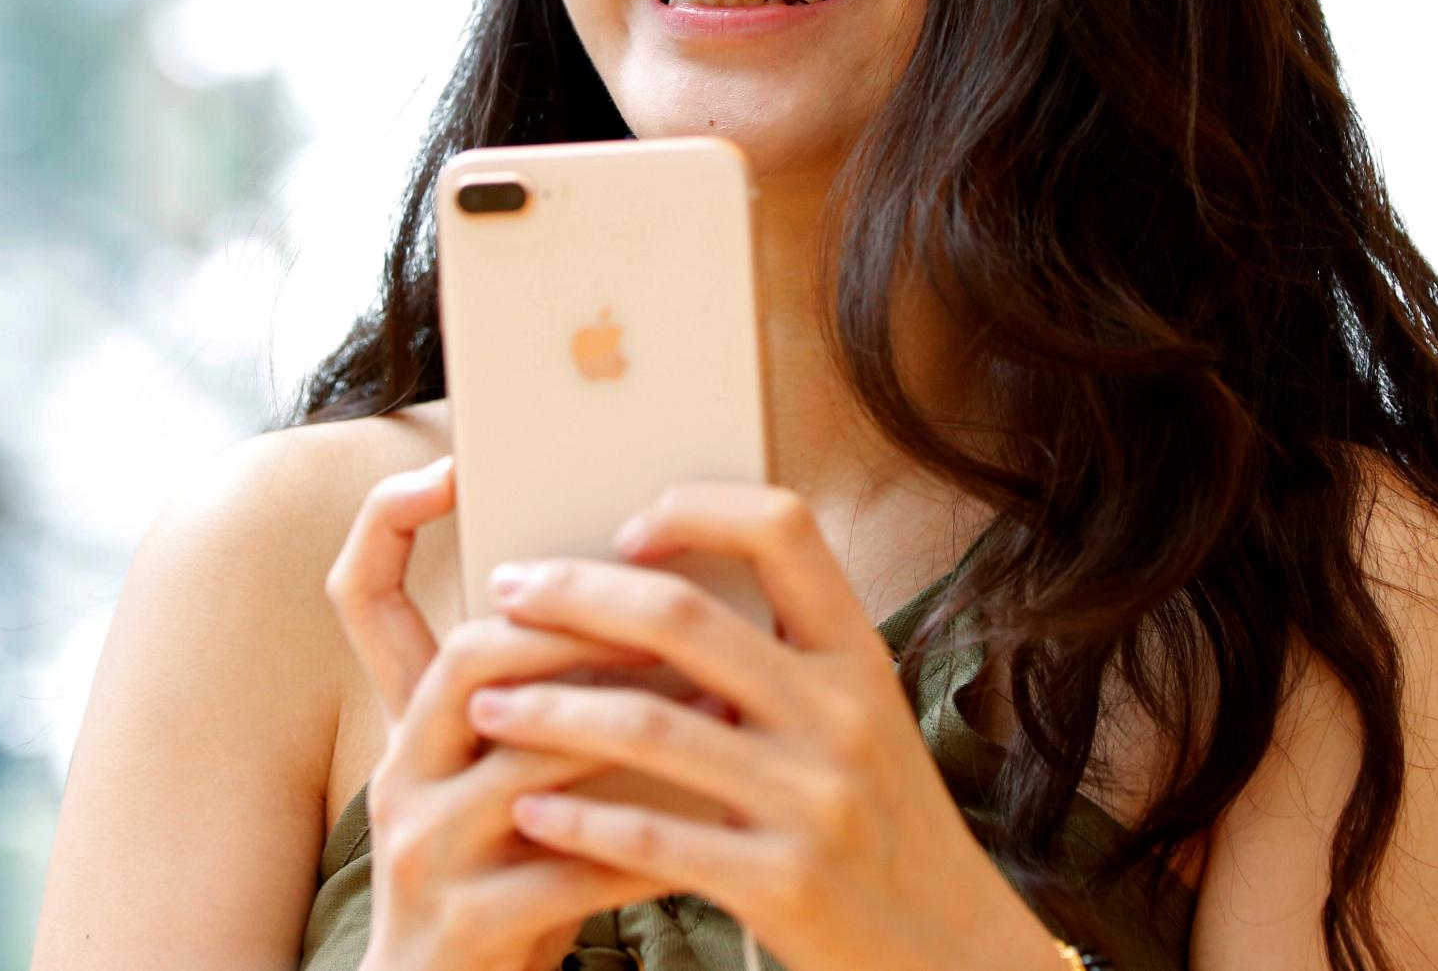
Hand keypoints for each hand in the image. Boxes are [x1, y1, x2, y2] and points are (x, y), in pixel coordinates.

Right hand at [324, 455, 683, 970]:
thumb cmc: (513, 877)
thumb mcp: (514, 779)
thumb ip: (556, 700)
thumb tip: (660, 603)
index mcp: (411, 723)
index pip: (362, 596)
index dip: (387, 521)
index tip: (450, 466)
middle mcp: (399, 771)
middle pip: (468, 658)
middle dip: (574, 626)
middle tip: (668, 609)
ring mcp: (422, 850)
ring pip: (527, 761)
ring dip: (631, 730)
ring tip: (718, 709)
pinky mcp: (462, 924)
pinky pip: (562, 868)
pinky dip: (640, 843)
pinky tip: (706, 830)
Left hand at [467, 482, 1065, 970]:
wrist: (953, 956)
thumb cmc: (884, 830)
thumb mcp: (864, 724)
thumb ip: (788, 664)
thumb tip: (658, 597)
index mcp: (859, 659)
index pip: (784, 529)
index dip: (697, 511)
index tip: (624, 529)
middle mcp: (841, 716)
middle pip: (685, 619)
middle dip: (576, 597)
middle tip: (506, 591)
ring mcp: (814, 802)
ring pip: (649, 725)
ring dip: (548, 709)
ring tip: (484, 705)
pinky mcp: (783, 886)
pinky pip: (655, 837)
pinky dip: (579, 819)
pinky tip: (529, 810)